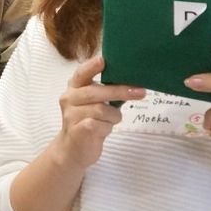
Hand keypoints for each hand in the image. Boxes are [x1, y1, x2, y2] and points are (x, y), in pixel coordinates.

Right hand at [50, 55, 144, 170]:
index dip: (92, 66)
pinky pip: (100, 124)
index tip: (104, 60)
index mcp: (74, 88)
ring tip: (111, 120)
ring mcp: (71, 115)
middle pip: (96, 91)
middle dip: (120, 91)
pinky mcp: (78, 130)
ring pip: (102, 110)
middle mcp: (69, 98)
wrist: (72, 149)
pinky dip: (108, 127)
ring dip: (113, 116)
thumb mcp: (93, 103)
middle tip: (140, 92)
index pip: (81, 73)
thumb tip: (131, 81)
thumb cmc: (88, 121)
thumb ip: (104, 91)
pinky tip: (104, 129)